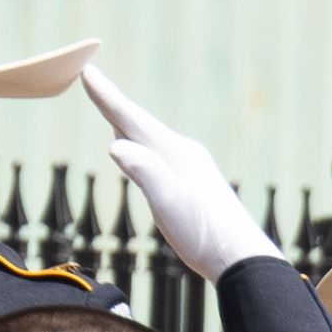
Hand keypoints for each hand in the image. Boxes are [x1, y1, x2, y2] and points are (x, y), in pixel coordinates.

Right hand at [82, 66, 277, 283]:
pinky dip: (145, 149)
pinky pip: (162, 158)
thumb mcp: (168, 202)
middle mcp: (185, 154)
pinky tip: (145, 158)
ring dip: (130, 126)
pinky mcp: (197, 187)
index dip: (107, 96)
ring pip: (152, 141)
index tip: (87, 71)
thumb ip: (144, 172)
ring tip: (113, 112)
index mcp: (174, 152)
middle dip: (115, 106)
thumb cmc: (204, 234)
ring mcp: (193, 170)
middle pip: (140, 125)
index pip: (131, 118)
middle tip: (94, 82)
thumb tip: (116, 146)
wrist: (244, 261)